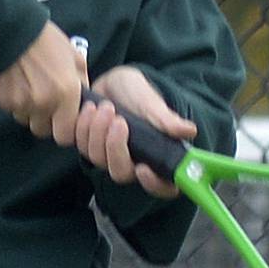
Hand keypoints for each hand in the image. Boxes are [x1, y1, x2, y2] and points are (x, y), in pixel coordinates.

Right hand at [0, 21, 88, 143]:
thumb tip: (84, 99)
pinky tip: (16, 82)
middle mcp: (45, 103)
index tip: (63, 117)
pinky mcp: (3, 100)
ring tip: (29, 87)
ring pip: (27, 120)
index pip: (66, 133)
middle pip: (44, 130)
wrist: (8, 27)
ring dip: (29, 111)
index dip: (65, 127)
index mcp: (66, 93)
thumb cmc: (45, 39)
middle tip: (46, 104)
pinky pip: (12, 110)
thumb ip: (81, 82)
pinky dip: (15, 101)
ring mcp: (22, 104)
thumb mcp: (74, 55)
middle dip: (46, 121)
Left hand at [76, 67, 196, 198]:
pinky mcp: (87, 144)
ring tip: (105, 107)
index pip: (161, 186)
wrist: (114, 81)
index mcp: (154, 156)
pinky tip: (90, 108)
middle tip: (118, 120)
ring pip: (97, 159)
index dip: (153, 185)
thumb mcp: (151, 102)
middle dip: (115, 147)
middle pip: (120, 173)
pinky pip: (80, 146)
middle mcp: (130, 161)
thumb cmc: (138, 94)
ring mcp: (107, 155)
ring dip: (98, 132)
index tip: (143, 169)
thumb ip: (166, 119)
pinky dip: (83, 126)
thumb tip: (189, 131)